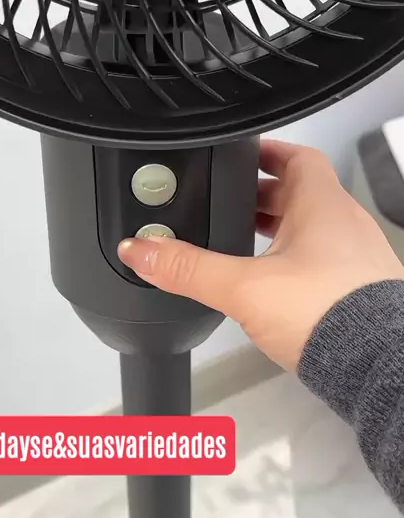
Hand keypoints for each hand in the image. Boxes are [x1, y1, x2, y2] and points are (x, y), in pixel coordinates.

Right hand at [118, 140, 403, 370]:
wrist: (377, 364)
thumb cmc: (329, 312)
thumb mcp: (243, 288)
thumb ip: (189, 269)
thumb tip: (141, 250)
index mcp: (321, 205)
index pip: (296, 157)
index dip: (265, 153)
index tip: (237, 155)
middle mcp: (344, 225)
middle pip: (299, 195)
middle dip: (260, 198)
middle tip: (226, 205)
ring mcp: (356, 259)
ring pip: (312, 231)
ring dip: (278, 234)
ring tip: (241, 248)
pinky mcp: (358, 291)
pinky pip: (323, 264)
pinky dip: (296, 266)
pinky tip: (273, 288)